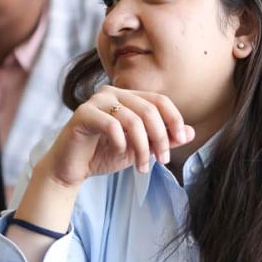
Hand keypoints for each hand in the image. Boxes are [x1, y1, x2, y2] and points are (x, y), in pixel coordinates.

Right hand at [37, 86, 194, 189]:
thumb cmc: (103, 155)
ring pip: (133, 119)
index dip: (174, 120)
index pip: (160, 100)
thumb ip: (163, 140)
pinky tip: (121, 153)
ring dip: (143, 147)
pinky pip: (112, 125)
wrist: (71, 169)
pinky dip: (122, 143)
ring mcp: (96, 101)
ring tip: (143, 166)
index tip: (179, 141)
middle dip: (160, 138)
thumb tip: (190, 133)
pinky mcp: (83, 114)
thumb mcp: (140, 149)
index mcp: (127, 97)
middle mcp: (112, 93)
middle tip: (162, 161)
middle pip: (150, 110)